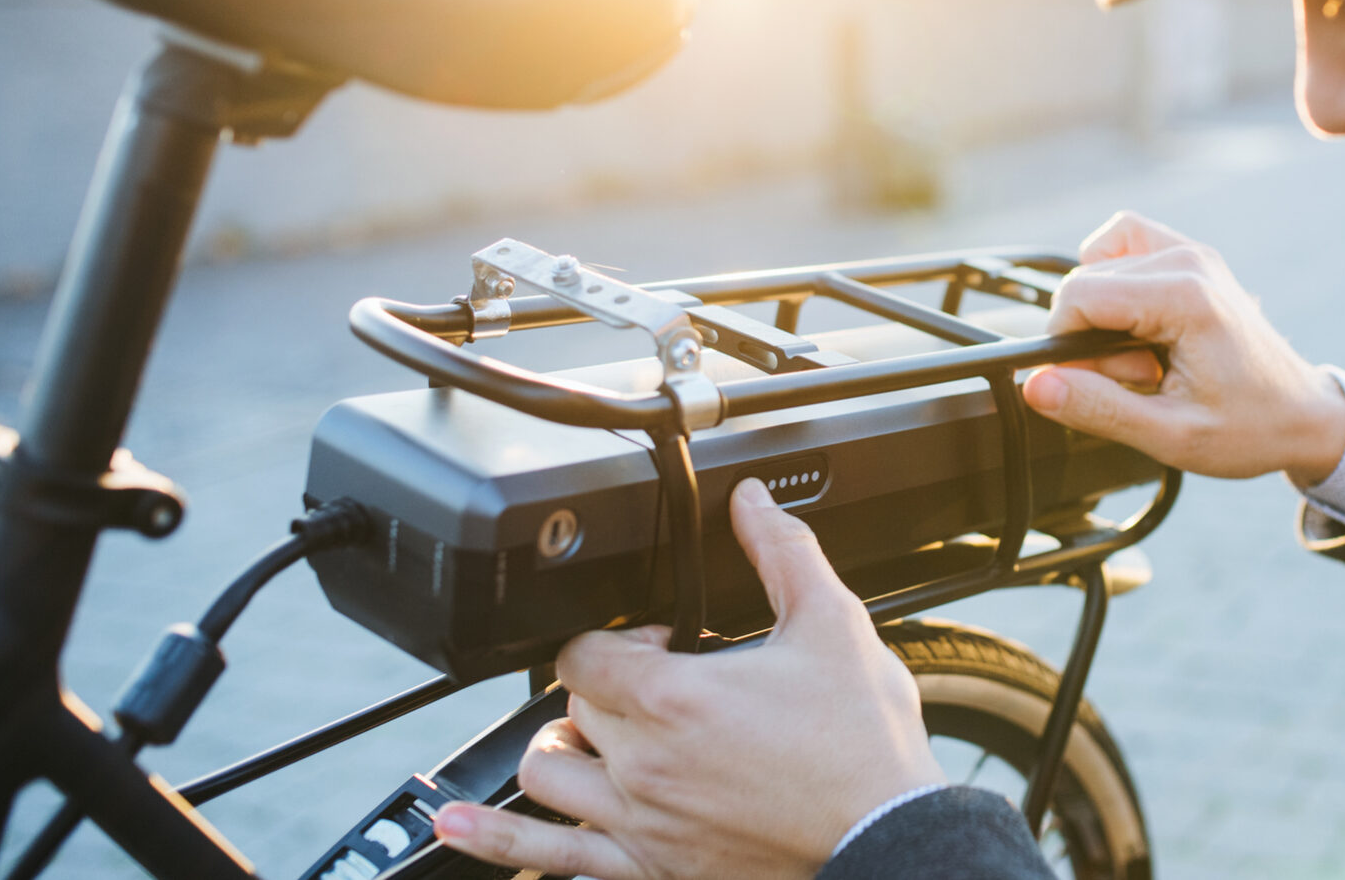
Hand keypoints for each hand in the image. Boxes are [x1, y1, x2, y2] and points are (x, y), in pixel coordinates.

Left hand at [433, 478, 945, 878]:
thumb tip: (752, 500)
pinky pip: (551, 859)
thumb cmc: (862, 745)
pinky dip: (497, 842)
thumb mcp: (832, 626)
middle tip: (660, 688)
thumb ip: (783, 553)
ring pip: (546, 776)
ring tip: (589, 740)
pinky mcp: (651, 869)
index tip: (663, 643)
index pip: (585, 652)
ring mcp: (640, 824)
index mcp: (675, 697)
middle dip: (606, 688)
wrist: (889, 835)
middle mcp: (643, 764)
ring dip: (559, 749)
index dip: (618, 637)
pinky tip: (455, 828)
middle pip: (571, 708)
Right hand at [1022, 211, 1344, 483]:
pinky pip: (1123, 245)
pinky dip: (1113, 280)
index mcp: (1186, 297)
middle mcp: (1188, 260)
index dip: (1066, 346)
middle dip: (1092, 338)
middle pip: (1086, 281)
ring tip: (1145, 355)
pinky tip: (1134, 323)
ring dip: (1104, 312)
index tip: (1101, 384)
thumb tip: (1036, 385)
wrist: (1304, 415)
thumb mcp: (1170, 436)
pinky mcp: (1190, 256)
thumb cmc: (1250, 428)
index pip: (1078, 296)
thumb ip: (1097, 408)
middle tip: (1144, 380)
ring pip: (1097, 262)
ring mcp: (1192, 252)